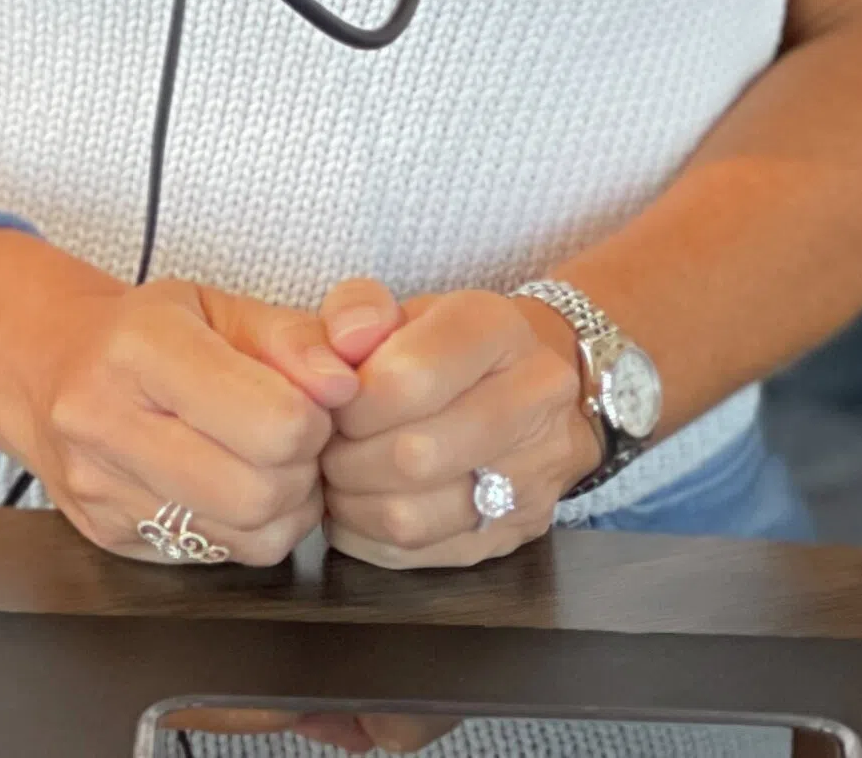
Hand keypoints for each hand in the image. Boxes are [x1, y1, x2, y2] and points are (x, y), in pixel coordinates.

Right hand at [0, 233, 355, 564]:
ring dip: (283, 507)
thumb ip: (292, 337)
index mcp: (141, 347)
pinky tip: (233, 488)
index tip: (309, 398)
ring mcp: (101, 489)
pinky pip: (217, 557)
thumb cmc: (142, 331)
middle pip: (261, 490)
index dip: (315, 416)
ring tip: (269, 462)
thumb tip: (343, 382)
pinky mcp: (109, 537)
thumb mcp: (218, 306)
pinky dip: (247, 530)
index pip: (273, 419)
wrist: (48, 367)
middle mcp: (106, 420)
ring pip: (246, 538)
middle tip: (294, 436)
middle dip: (302, 468)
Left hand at [315, 280, 601, 566]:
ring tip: (339, 477)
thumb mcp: (401, 306)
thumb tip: (341, 345)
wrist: (527, 387)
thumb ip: (357, 309)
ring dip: (354, 503)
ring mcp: (534, 475)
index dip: (354, 399)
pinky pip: (421, 555)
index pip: (412, 377)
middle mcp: (534, 400)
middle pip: (414, 455)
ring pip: (414, 517)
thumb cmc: (447, 347)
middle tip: (327, 445)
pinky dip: (371, 537)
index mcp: (499, 330)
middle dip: (348, 457)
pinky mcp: (517, 532)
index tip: (334, 401)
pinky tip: (358, 508)